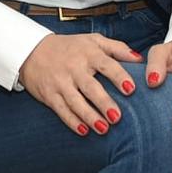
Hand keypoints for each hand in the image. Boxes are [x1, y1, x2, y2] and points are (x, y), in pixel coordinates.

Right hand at [19, 33, 141, 135]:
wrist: (32, 50)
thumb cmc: (69, 47)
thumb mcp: (92, 41)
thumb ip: (117, 48)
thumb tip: (139, 59)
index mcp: (87, 53)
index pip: (106, 65)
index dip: (118, 76)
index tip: (130, 89)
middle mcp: (73, 68)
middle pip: (90, 87)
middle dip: (103, 102)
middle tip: (117, 117)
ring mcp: (60, 82)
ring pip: (75, 102)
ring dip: (89, 116)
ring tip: (103, 128)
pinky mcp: (49, 94)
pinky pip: (61, 110)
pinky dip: (72, 121)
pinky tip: (83, 131)